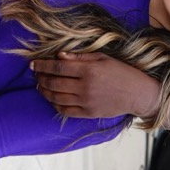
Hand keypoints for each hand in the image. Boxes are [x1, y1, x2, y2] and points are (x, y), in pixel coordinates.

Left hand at [31, 52, 162, 119]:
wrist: (137, 93)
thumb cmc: (121, 72)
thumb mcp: (103, 58)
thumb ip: (80, 57)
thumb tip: (59, 56)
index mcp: (89, 70)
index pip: (58, 67)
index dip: (43, 65)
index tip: (33, 64)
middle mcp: (85, 86)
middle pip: (54, 82)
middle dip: (41, 78)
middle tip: (35, 74)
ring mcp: (86, 102)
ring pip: (56, 97)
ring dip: (45, 91)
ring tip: (40, 86)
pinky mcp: (88, 113)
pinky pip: (65, 111)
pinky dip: (55, 105)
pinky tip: (52, 99)